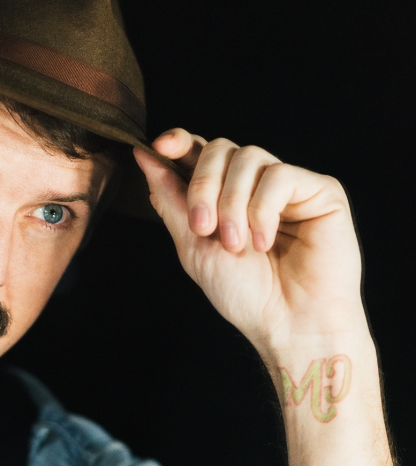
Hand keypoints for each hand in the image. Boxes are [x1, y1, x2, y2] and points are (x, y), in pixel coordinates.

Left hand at [133, 131, 366, 359]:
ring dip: (232, 203)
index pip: (200, 152)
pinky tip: (265, 241)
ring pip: (249, 156)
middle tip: (203, 227)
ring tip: (236, 244)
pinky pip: (280, 175)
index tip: (159, 147)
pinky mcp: (320, 190)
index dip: (179, 141)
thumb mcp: (193, 246)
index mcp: (224, 196)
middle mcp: (256, 185)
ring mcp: (289, 186)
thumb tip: (144, 156)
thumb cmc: (246, 295)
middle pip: (220, 148)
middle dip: (202, 184)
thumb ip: (171, 200)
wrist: (288, 324)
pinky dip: (263, 210)